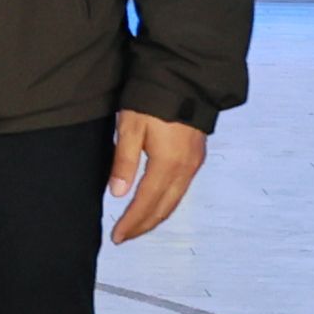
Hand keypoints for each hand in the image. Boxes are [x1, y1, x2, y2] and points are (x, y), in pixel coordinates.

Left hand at [107, 111, 208, 242]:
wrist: (186, 77)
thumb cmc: (153, 98)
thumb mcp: (131, 126)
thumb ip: (124, 161)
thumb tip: (117, 194)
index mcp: (167, 164)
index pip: (146, 203)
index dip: (131, 222)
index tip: (116, 237)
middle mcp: (185, 169)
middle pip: (163, 208)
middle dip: (143, 226)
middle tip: (124, 237)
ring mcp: (194, 163)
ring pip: (175, 201)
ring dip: (156, 217)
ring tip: (137, 226)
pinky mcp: (197, 156)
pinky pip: (181, 189)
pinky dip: (167, 203)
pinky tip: (156, 204)